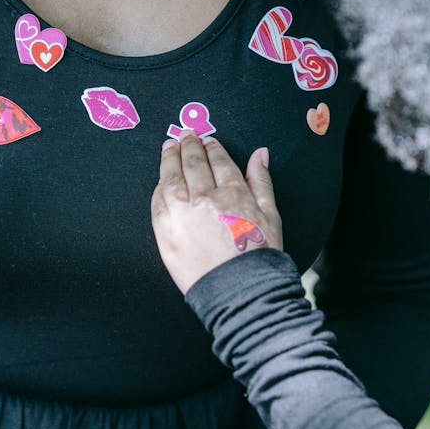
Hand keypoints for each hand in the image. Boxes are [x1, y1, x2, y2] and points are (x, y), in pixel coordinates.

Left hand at [151, 132, 281, 294]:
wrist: (239, 294)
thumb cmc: (259, 257)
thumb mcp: (271, 215)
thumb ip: (261, 180)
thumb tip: (260, 153)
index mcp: (233, 194)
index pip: (219, 161)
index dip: (212, 148)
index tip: (207, 140)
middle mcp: (205, 200)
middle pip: (193, 164)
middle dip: (189, 146)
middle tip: (185, 134)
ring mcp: (182, 215)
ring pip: (172, 177)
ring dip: (169, 158)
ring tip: (169, 146)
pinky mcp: (166, 232)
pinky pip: (158, 201)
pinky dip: (159, 186)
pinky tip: (162, 179)